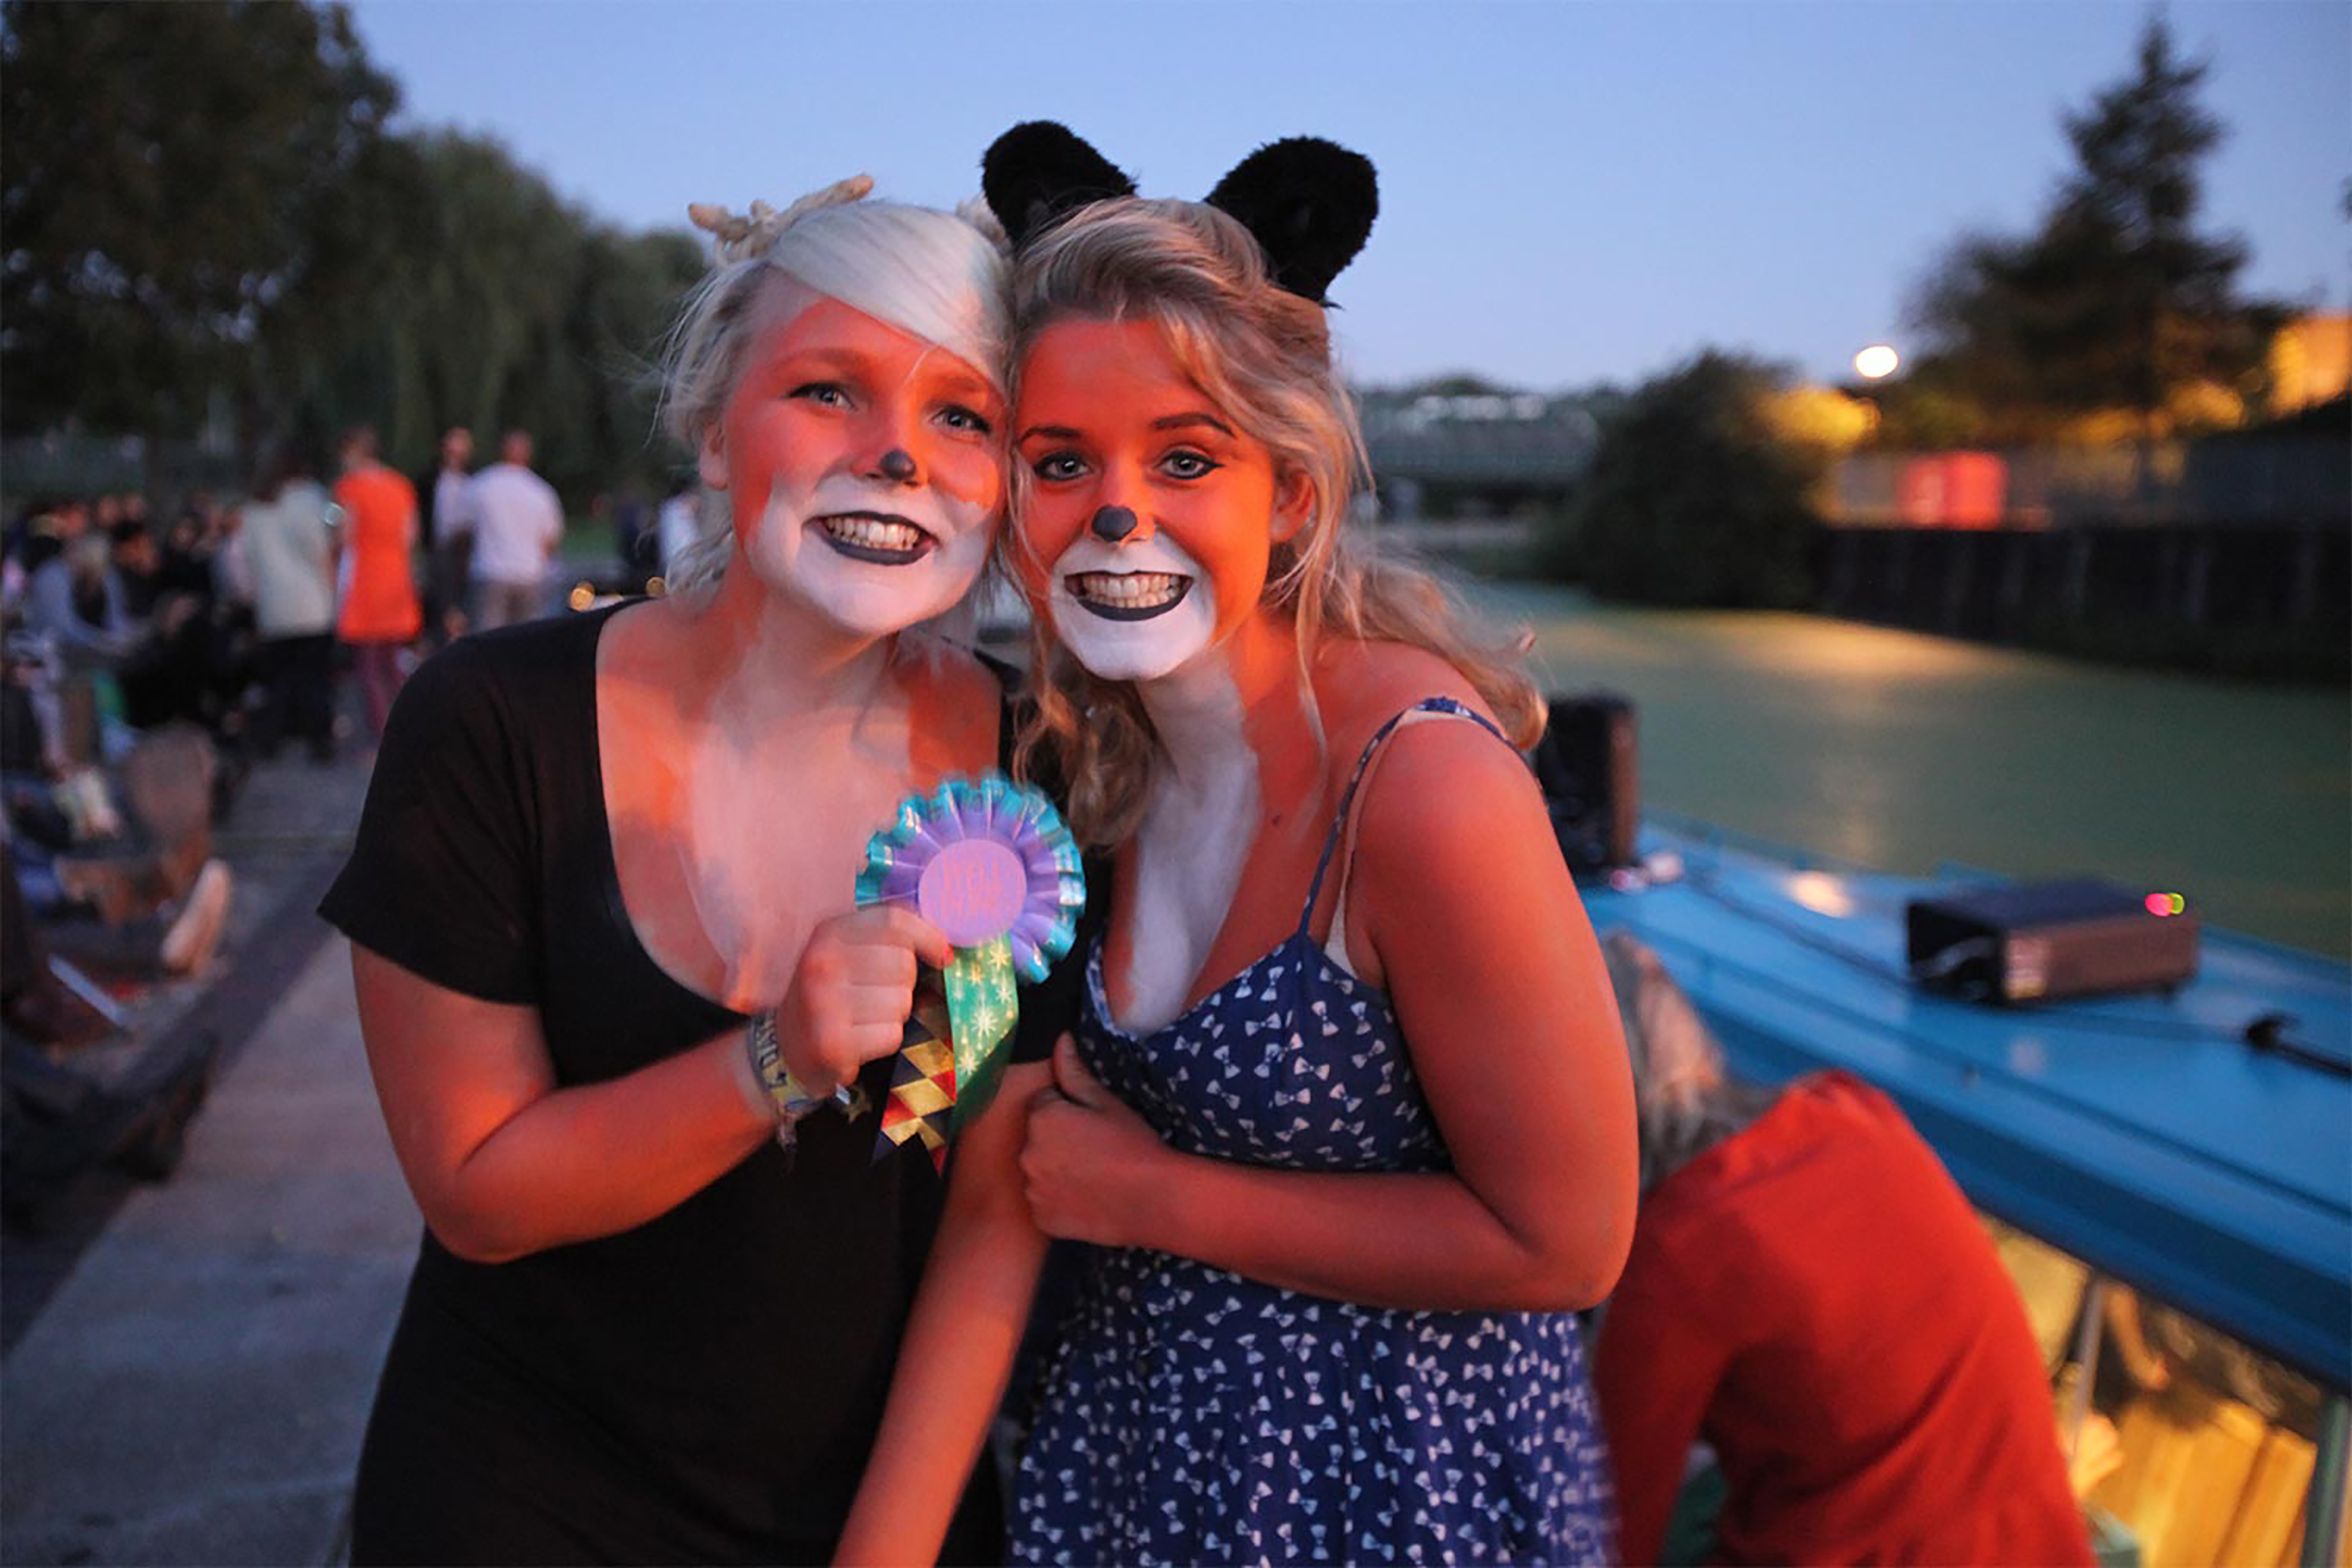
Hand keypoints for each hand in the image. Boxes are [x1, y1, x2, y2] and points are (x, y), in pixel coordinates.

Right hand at [774, 906, 948, 1094]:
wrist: (788, 1047)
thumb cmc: (829, 993)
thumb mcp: (845, 950)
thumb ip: (886, 934)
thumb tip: (945, 945)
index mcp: (826, 934)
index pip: (893, 922)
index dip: (928, 936)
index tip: (941, 955)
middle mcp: (821, 964)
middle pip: (903, 964)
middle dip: (901, 983)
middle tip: (874, 995)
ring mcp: (824, 1004)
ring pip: (902, 1001)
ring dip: (894, 1014)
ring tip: (865, 1017)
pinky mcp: (833, 1044)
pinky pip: (891, 1034)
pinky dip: (885, 1039)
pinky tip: (861, 1038)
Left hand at [1020, 1034, 1173, 1247]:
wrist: (1154, 1199)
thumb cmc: (1133, 1144)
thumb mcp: (1106, 1102)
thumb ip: (1074, 1071)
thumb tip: (1059, 1039)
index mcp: (1040, 1117)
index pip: (1043, 1105)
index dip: (1068, 1113)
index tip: (1092, 1126)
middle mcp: (1026, 1152)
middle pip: (1036, 1139)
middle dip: (1056, 1141)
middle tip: (1094, 1151)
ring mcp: (1031, 1189)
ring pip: (1038, 1172)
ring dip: (1054, 1172)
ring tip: (1091, 1178)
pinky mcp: (1041, 1218)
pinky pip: (1043, 1204)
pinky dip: (1058, 1202)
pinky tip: (1086, 1200)